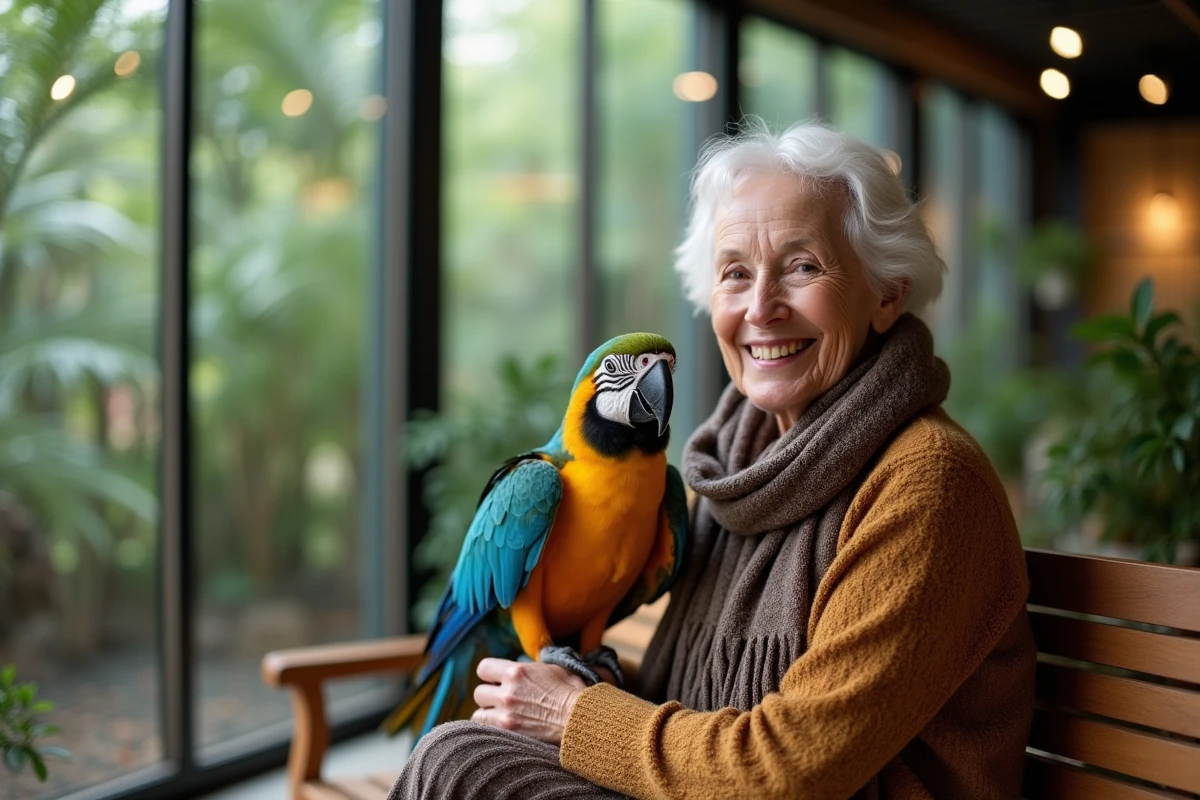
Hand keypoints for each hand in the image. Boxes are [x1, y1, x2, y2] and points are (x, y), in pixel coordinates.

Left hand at [472, 658, 586, 744]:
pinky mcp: (509, 733)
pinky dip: (491, 730)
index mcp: (517, 671)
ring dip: (488, 715)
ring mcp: (506, 714)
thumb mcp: (555, 669)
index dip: (489, 675)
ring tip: (500, 717)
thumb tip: (529, 665)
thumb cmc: (572, 693)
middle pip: (479, 692)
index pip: (484, 668)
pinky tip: (502, 729)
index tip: (495, 680)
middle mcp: (507, 691)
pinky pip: (486, 731)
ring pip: (478, 714)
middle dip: (488, 696)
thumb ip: (534, 668)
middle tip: (500, 701)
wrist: (580, 719)